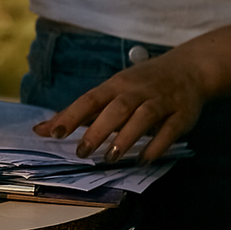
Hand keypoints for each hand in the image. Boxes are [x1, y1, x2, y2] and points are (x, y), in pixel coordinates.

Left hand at [32, 49, 206, 162]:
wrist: (190, 69)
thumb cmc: (141, 84)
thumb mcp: (111, 91)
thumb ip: (80, 113)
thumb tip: (41, 130)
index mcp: (116, 85)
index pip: (90, 99)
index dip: (71, 116)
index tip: (52, 134)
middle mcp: (137, 91)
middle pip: (116, 108)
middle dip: (98, 130)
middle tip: (82, 152)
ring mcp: (161, 101)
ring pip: (143, 116)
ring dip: (127, 137)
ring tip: (111, 157)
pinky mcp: (182, 114)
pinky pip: (170, 130)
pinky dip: (157, 146)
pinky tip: (144, 160)